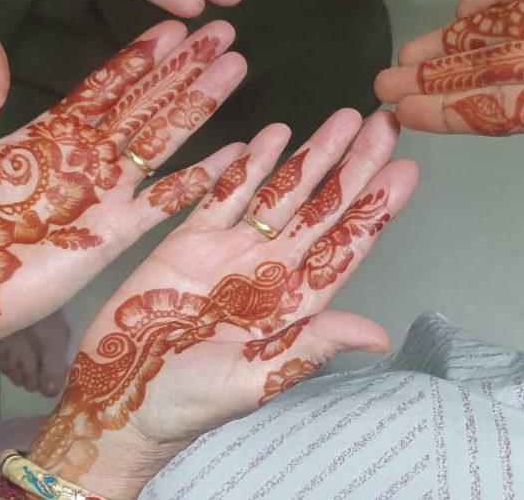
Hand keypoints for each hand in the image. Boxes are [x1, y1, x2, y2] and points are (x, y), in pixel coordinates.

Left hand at [0, 21, 246, 345]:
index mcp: (55, 132)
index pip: (109, 84)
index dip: (142, 56)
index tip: (176, 27)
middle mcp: (90, 155)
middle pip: (147, 102)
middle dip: (184, 68)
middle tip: (223, 36)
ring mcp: (108, 192)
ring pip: (164, 138)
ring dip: (198, 105)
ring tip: (233, 71)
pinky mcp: (118, 231)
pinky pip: (166, 200)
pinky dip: (200, 178)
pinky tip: (233, 153)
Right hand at [29, 109, 417, 498]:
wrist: (118, 400)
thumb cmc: (186, 404)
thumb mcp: (251, 381)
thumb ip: (308, 348)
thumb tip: (376, 335)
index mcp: (292, 303)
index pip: (344, 246)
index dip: (375, 209)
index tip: (405, 171)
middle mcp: (269, 268)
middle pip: (321, 208)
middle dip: (353, 166)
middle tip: (384, 126)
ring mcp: (231, 250)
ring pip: (280, 192)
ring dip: (310, 155)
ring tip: (343, 119)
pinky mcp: (189, 239)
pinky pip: (224, 194)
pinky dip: (247, 165)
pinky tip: (271, 135)